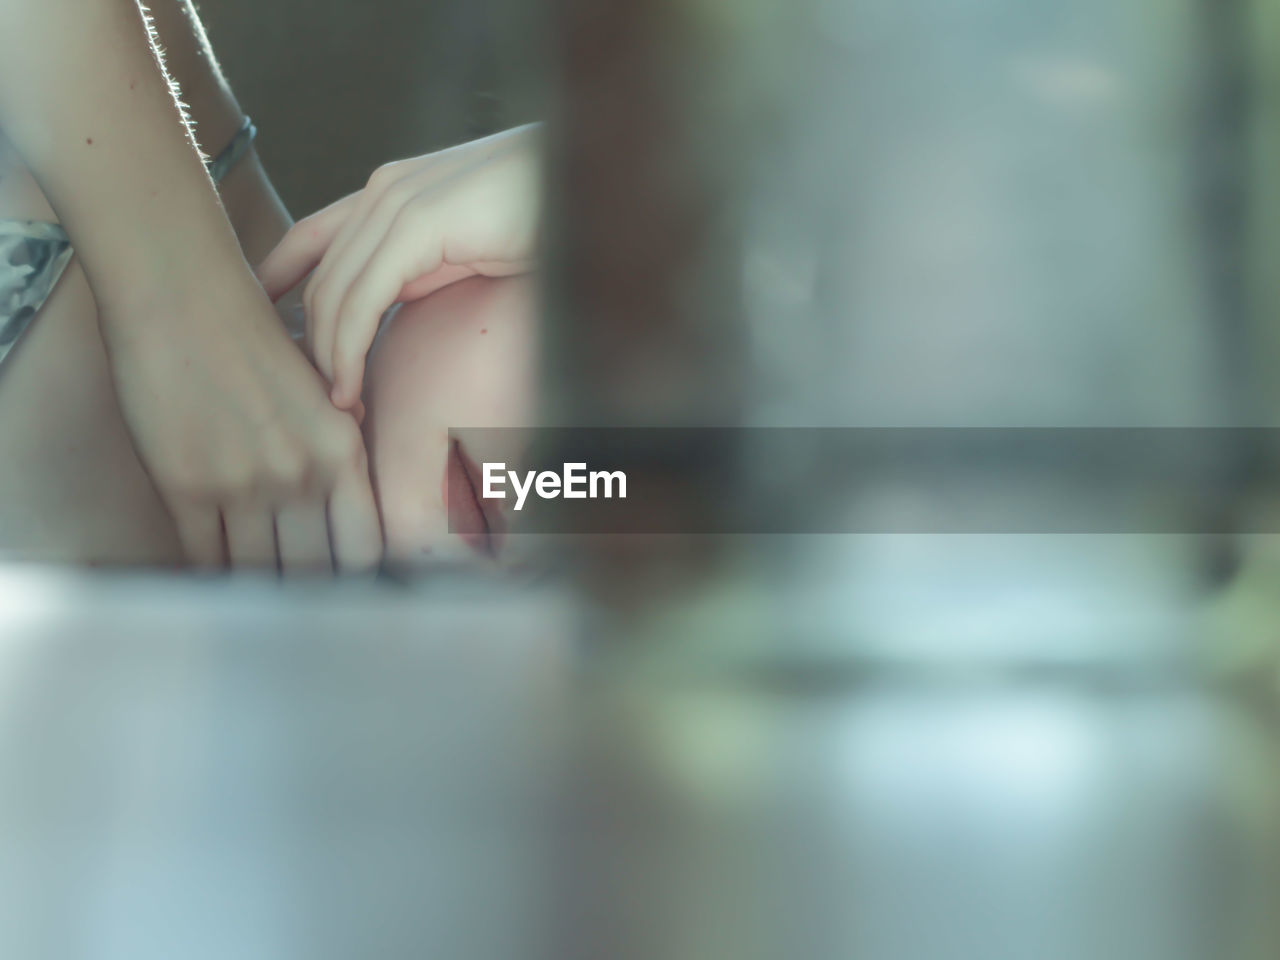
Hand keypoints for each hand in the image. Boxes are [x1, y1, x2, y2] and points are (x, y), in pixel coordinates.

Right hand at [105, 277, 382, 573]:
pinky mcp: (188, 487)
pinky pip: (205, 557)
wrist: (185, 299)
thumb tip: (343, 506)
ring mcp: (245, 484)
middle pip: (314, 572)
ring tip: (257, 598)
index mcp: (343, 450)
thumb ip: (336, 452)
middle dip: (307, 595)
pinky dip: (209, 571)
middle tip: (301, 610)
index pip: (365, 549)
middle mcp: (303, 474)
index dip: (356, 581)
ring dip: (257, 588)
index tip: (347, 594)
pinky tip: (212, 574)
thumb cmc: (252, 341)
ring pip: (259, 572)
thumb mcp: (321, 395)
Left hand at [256, 123, 540, 409]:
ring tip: (338, 409)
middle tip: (319, 400)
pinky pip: (362, 298)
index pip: (314, 237)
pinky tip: (352, 387)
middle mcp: (387, 189)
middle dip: (310, 342)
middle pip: (319, 275)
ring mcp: (399, 200)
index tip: (262, 331)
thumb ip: (430, 267)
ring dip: (327, 357)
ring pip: (333, 291)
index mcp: (398, 191)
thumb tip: (401, 306)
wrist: (596, 183)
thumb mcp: (475, 248)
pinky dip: (348, 349)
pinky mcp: (419, 222)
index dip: (279, 280)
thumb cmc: (552, 217)